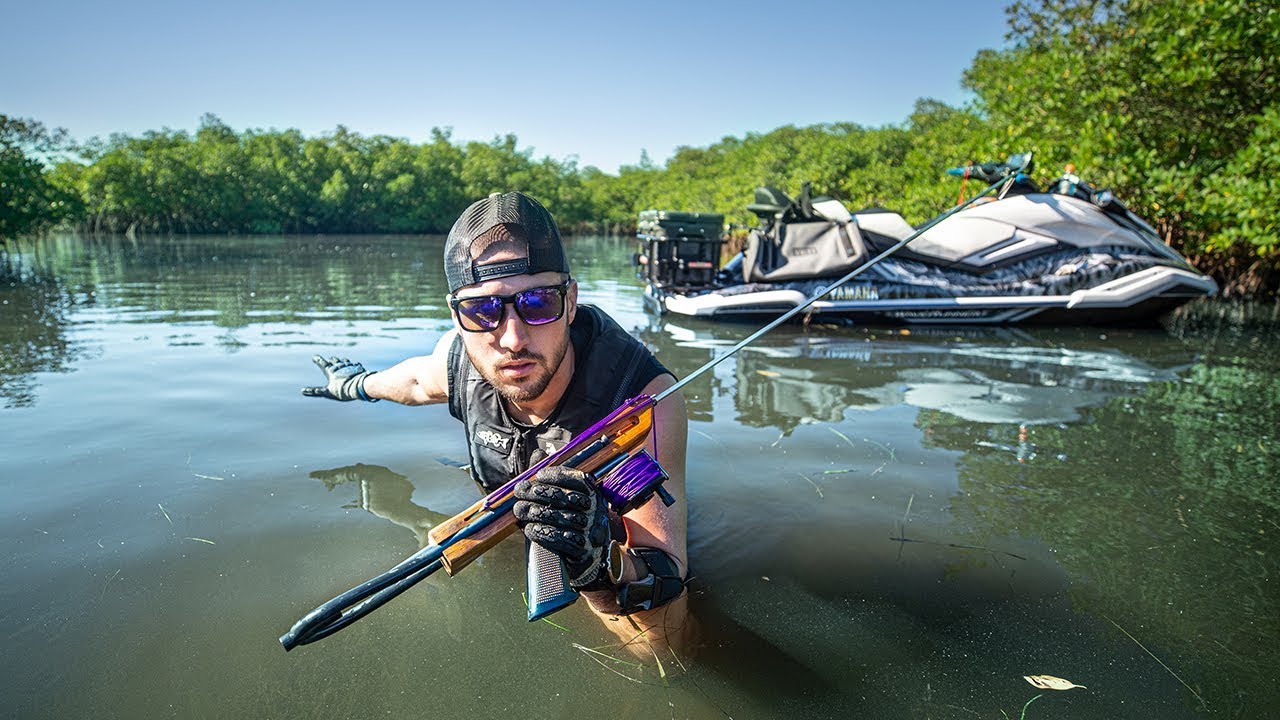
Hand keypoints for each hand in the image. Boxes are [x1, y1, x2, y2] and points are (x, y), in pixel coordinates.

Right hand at [302, 355, 374, 400]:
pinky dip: (353, 365)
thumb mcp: (327, 392)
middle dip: (331, 360)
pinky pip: (355, 364)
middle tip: (330, 360)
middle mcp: (340, 366)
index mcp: (331, 371)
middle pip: (334, 361)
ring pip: (344, 361)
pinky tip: (355, 365)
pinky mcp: (358, 368)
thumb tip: (303, 391)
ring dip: (342, 361)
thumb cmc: (342, 390)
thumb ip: (315, 392)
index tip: (314, 357)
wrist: (358, 387)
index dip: (318, 360)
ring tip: (341, 361)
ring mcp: (350, 366)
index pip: (323, 363)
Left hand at [513, 466, 611, 587]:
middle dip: (540, 493)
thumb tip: (537, 454)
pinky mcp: (584, 552)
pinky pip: (562, 540)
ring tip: (519, 510)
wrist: (589, 559)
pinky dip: (543, 533)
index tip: (538, 475)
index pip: (580, 481)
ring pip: (563, 519)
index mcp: (595, 496)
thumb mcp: (567, 501)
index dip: (559, 476)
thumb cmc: (572, 524)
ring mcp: (592, 533)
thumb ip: (552, 479)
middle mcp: (597, 512)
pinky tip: (529, 529)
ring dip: (537, 513)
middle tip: (520, 491)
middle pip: (568, 499)